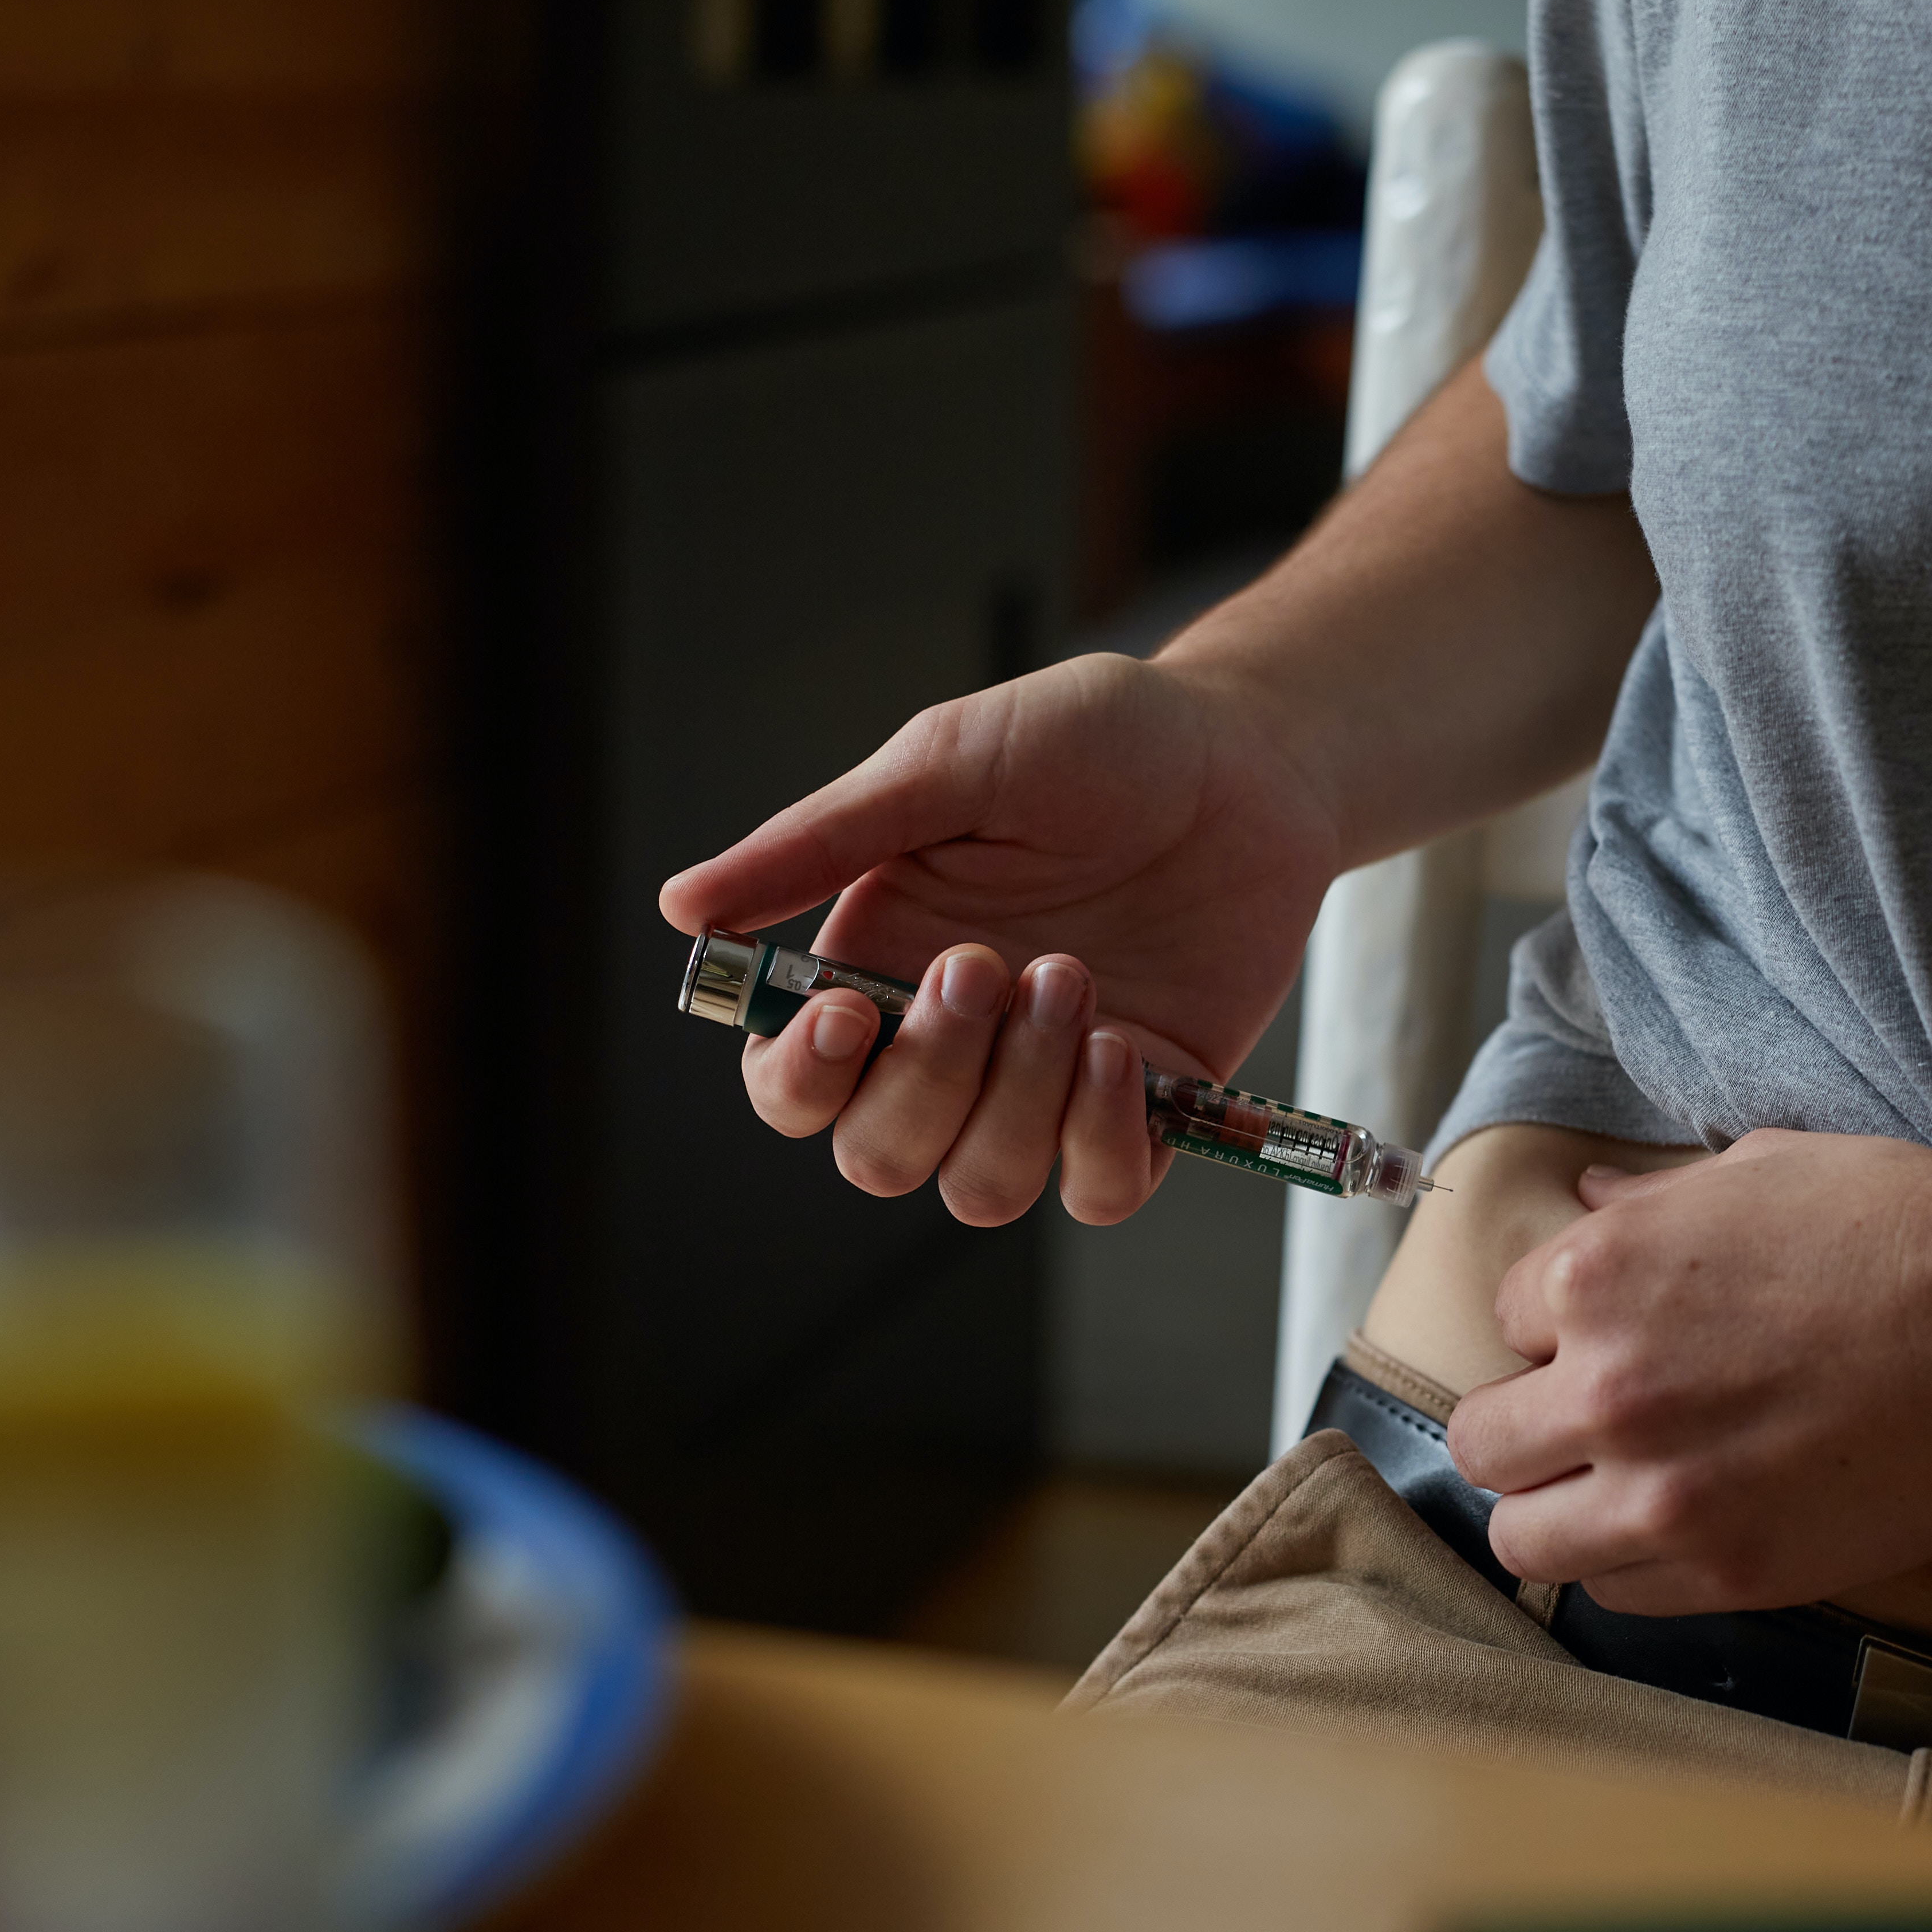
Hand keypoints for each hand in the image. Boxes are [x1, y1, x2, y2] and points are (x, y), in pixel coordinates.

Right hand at [657, 652, 1339, 1225]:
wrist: (1248, 755)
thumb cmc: (1098, 740)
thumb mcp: (949, 763)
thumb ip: (818, 842)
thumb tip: (683, 906)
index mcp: (881, 965)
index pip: (796, 1085)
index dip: (802, 1081)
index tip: (847, 1015)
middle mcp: (955, 1043)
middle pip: (879, 1155)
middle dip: (928, 1080)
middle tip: (990, 965)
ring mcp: (1047, 1083)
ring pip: (979, 1186)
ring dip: (1017, 1099)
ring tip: (1072, 976)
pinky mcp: (1146, 1105)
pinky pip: (1096, 1191)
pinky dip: (1099, 1139)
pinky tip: (1121, 1048)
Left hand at [1445, 1132, 1931, 1613]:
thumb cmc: (1900, 1233)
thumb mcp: (1759, 1172)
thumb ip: (1648, 1200)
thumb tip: (1580, 1197)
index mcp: (1598, 1277)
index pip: (1504, 1317)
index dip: (1554, 1327)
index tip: (1607, 1335)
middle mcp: (1607, 1391)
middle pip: (1484, 1441)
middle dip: (1525, 1426)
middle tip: (1587, 1422)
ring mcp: (1662, 1494)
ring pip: (1523, 1538)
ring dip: (1555, 1511)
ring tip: (1612, 1490)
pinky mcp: (1726, 1571)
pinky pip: (1614, 1594)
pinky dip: (1627, 1566)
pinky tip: (1676, 1528)